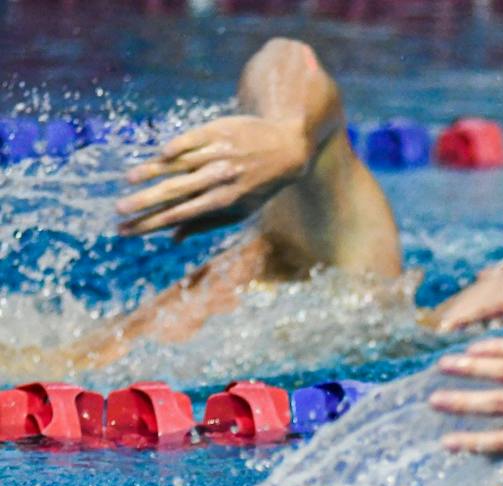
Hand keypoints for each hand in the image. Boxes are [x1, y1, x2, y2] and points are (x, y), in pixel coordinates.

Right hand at [116, 115, 310, 237]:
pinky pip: (189, 141)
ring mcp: (217, 154)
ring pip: (178, 165)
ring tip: (128, 181)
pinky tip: (158, 157)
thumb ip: (206, 223)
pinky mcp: (216, 132)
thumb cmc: (258, 185)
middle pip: (175, 193)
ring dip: (151, 173)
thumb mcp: (241, 210)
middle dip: (144, 203)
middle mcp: (218, 179)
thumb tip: (172, 238)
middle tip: (118, 210)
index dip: (151, 223)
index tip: (126, 229)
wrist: (286, 148)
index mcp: (223, 202)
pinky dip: (174, 149)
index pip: (178, 216)